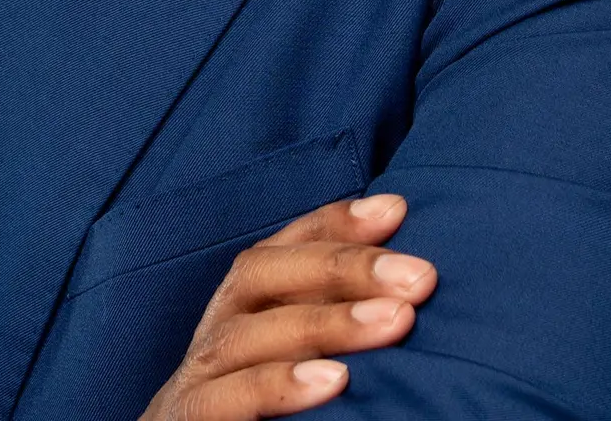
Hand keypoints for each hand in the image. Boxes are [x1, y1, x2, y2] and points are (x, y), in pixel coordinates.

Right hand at [137, 193, 435, 419]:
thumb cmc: (263, 409)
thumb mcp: (299, 353)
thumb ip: (335, 316)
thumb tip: (414, 290)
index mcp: (243, 305)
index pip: (283, 247)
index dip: (336, 224)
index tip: (396, 210)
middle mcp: (218, 327)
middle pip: (262, 274)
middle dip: (344, 266)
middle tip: (418, 277)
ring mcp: (199, 373)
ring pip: (249, 334)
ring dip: (326, 322)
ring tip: (394, 321)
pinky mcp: (191, 416)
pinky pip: (225, 398)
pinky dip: (279, 386)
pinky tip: (333, 381)